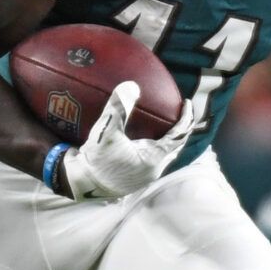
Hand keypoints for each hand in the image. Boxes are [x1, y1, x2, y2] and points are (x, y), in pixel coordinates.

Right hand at [56, 82, 196, 200]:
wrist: (83, 184)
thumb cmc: (96, 159)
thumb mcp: (106, 130)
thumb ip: (119, 107)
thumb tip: (132, 85)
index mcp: (154, 157)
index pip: (179, 136)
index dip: (186, 119)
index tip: (186, 103)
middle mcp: (155, 169)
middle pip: (176, 146)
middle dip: (181, 130)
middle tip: (181, 113)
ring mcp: (147, 176)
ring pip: (167, 155)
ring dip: (170, 140)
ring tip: (167, 125)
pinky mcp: (138, 179)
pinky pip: (155, 160)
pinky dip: (158, 147)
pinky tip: (148, 139)